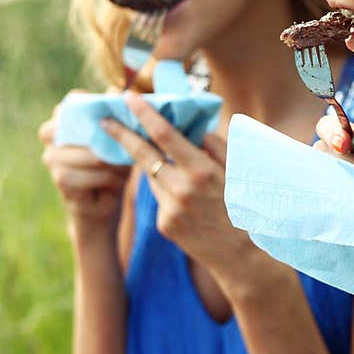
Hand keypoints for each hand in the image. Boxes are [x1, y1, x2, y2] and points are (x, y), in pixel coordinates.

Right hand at [39, 94, 130, 230]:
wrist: (103, 201)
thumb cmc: (113, 161)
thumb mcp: (120, 137)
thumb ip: (117, 116)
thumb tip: (116, 92)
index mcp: (63, 116)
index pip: (74, 102)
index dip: (96, 109)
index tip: (117, 118)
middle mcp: (50, 132)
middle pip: (83, 129)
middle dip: (110, 140)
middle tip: (128, 146)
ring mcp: (52, 156)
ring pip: (90, 155)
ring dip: (113, 162)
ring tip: (124, 167)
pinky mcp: (60, 179)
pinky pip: (90, 175)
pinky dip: (108, 178)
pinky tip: (115, 181)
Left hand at [100, 92, 275, 284]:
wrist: (243, 255)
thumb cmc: (247, 204)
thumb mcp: (238, 170)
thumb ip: (214, 145)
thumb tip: (193, 127)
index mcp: (202, 172)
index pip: (165, 136)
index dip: (145, 115)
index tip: (129, 97)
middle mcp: (181, 190)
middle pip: (143, 155)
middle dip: (122, 135)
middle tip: (106, 121)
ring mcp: (170, 210)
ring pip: (154, 177)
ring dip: (158, 167)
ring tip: (184, 174)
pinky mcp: (164, 225)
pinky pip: (161, 197)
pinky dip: (170, 191)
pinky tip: (191, 203)